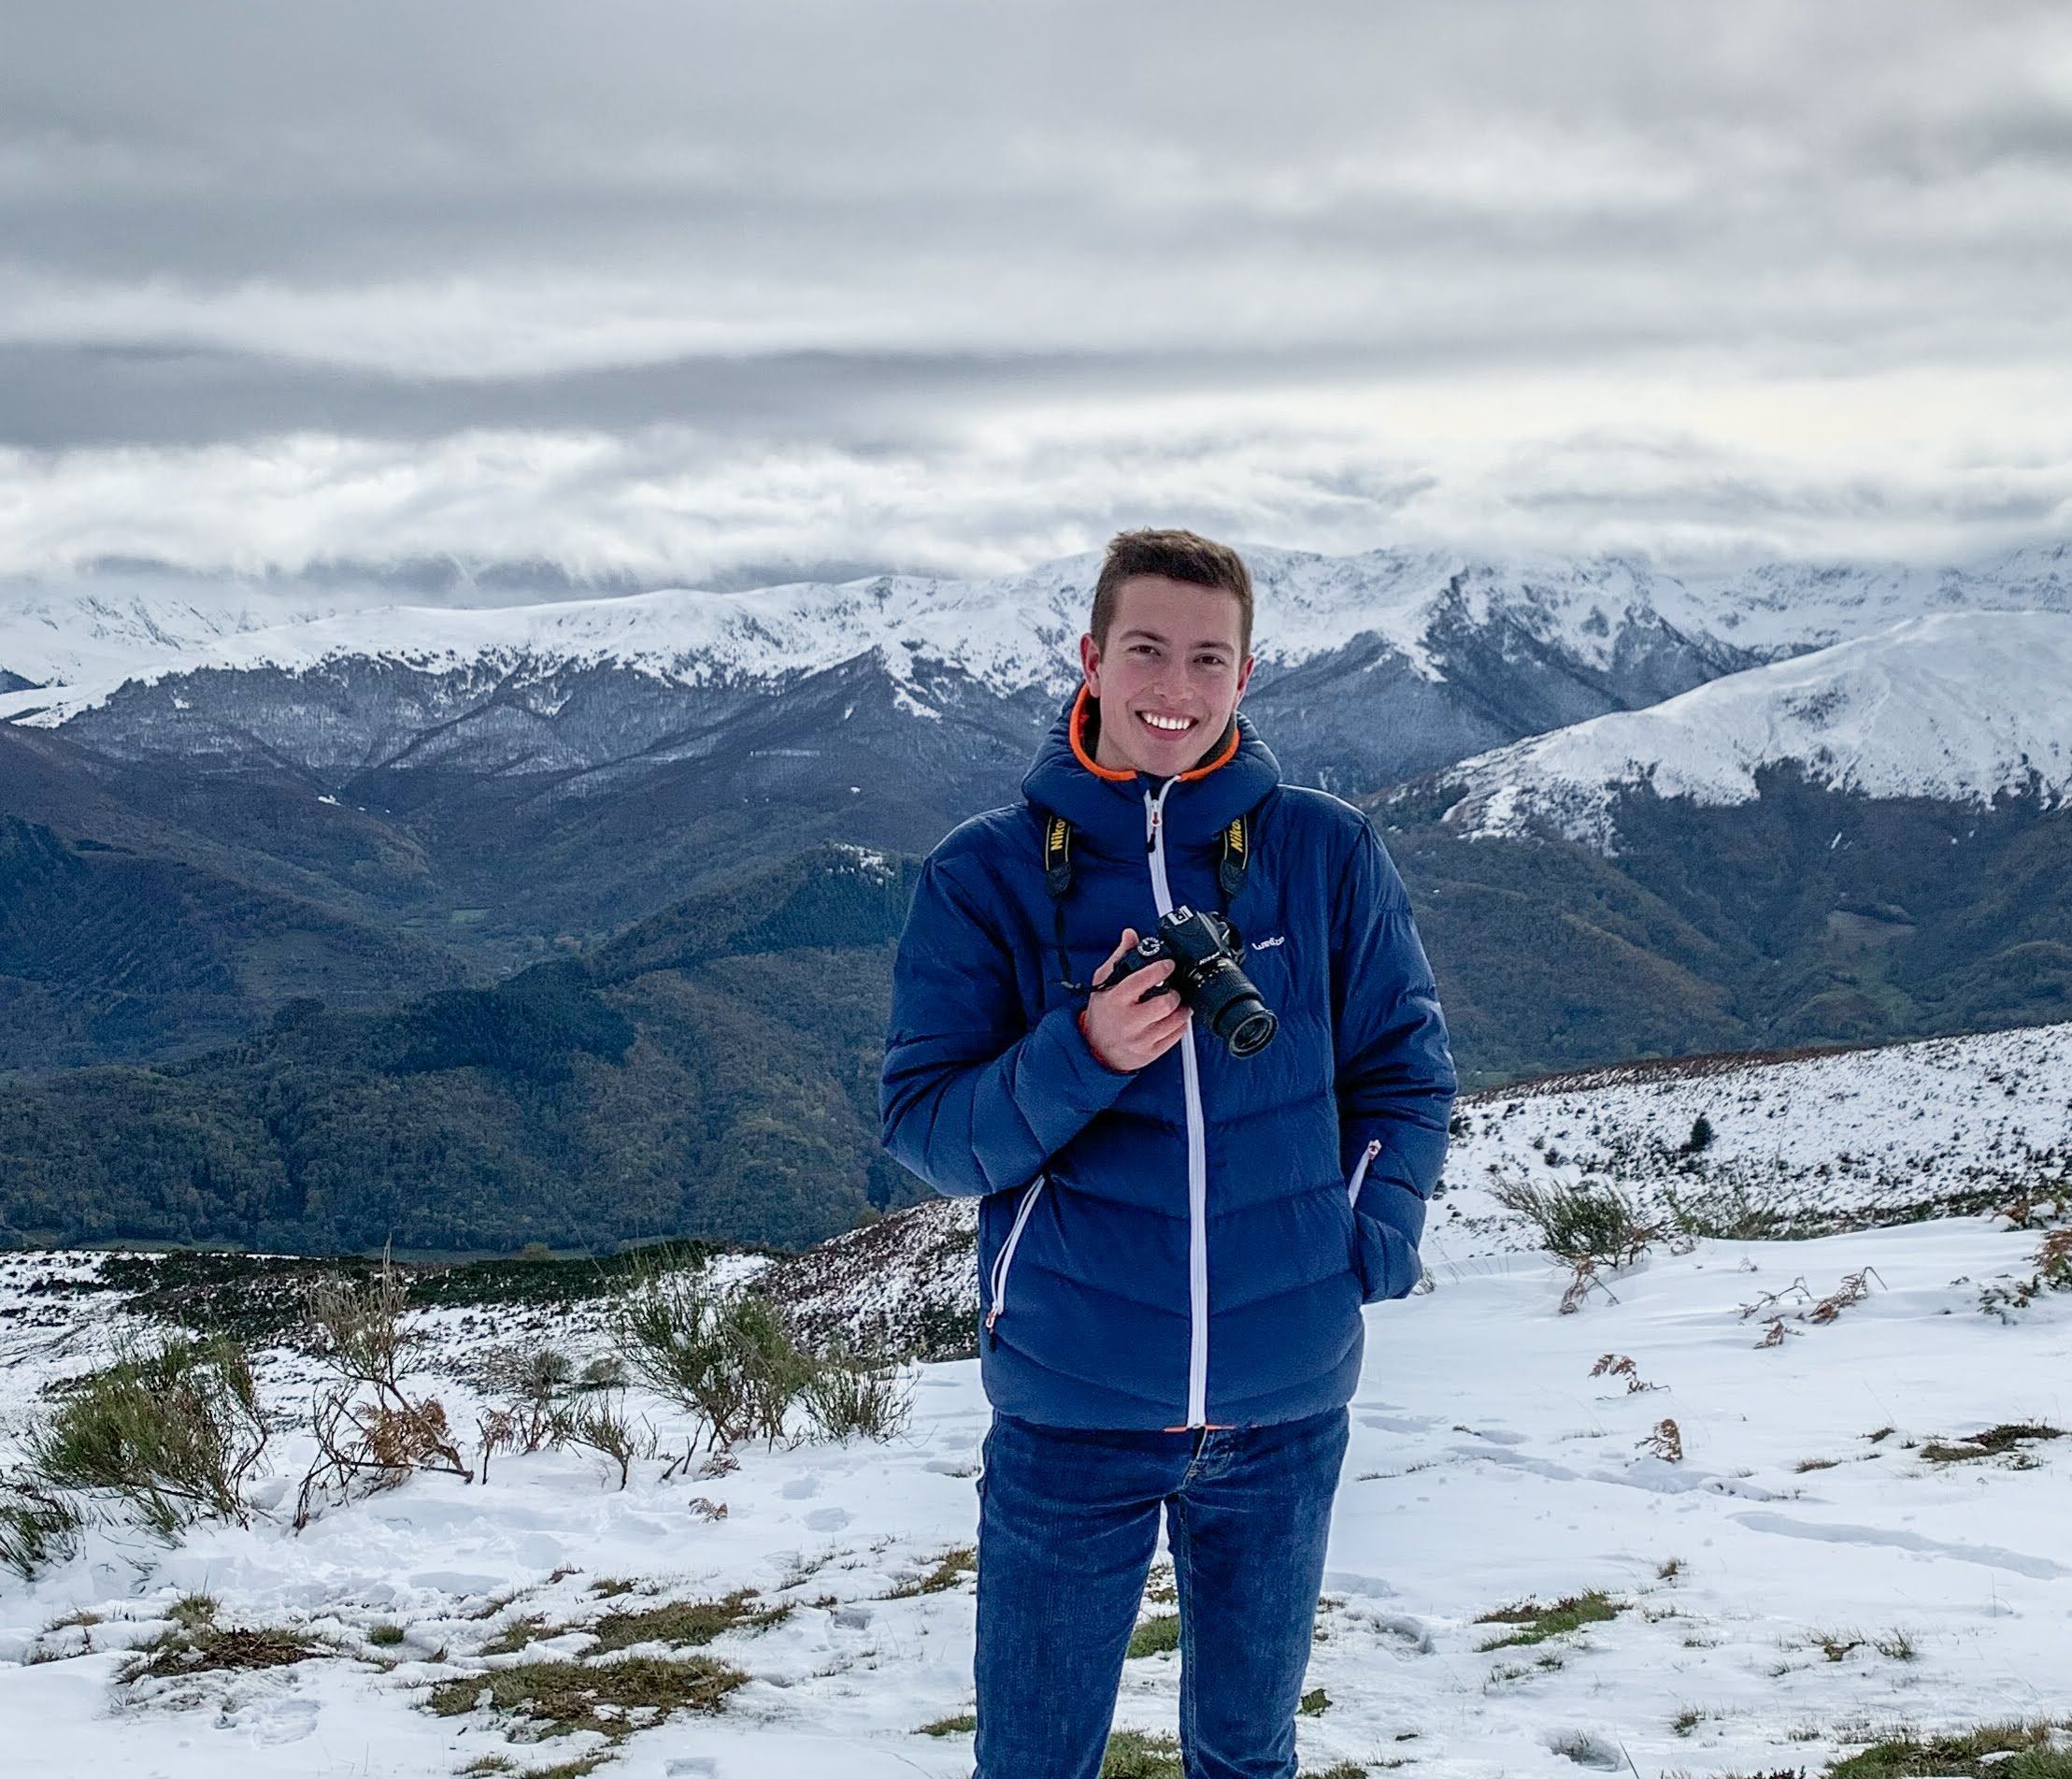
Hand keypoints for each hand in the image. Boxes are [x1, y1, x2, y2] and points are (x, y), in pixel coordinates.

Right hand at [1080, 928, 1190, 1070]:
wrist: (1095, 1050)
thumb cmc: (1102, 1013)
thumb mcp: (1103, 983)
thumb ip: (1119, 957)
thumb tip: (1130, 935)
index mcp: (1116, 999)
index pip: (1143, 980)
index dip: (1161, 969)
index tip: (1168, 965)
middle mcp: (1129, 1021)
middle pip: (1165, 1003)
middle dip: (1175, 993)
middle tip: (1173, 989)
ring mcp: (1141, 1039)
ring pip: (1175, 1021)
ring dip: (1182, 1009)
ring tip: (1176, 1003)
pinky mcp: (1151, 1052)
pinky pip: (1177, 1036)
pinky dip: (1180, 1025)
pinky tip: (1173, 1019)